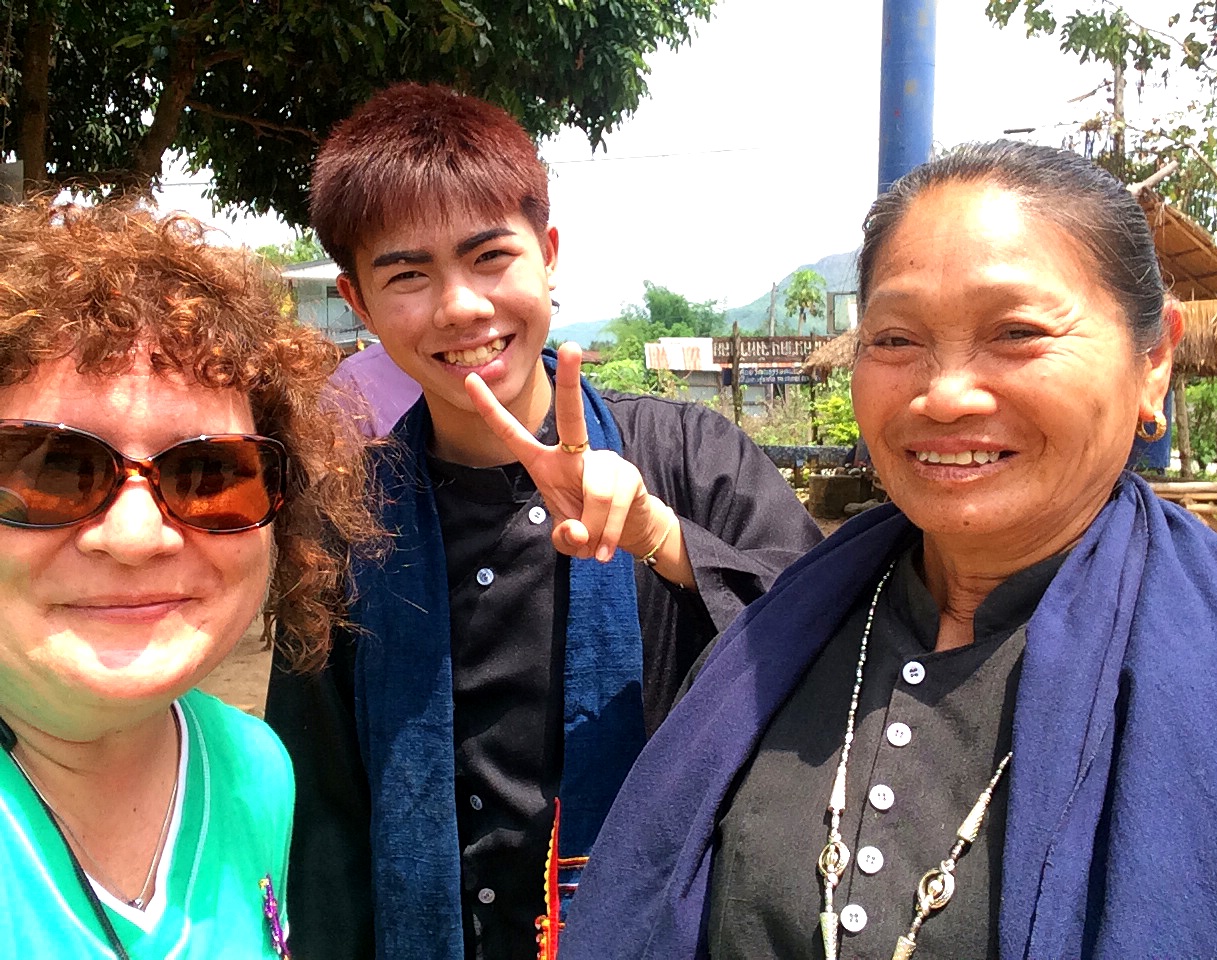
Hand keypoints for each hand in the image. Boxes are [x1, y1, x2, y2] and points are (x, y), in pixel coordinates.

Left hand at [464, 341, 669, 561]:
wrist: (630, 532)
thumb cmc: (589, 528)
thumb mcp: (568, 539)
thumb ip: (564, 538)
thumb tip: (578, 529)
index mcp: (545, 464)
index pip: (513, 434)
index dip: (491, 410)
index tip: (470, 380)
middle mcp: (575, 454)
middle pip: (571, 415)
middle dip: (570, 382)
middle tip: (572, 346)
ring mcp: (605, 461)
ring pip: (596, 491)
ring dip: (594, 530)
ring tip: (596, 548)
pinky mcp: (629, 475)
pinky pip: (613, 506)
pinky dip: (608, 535)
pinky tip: (607, 548)